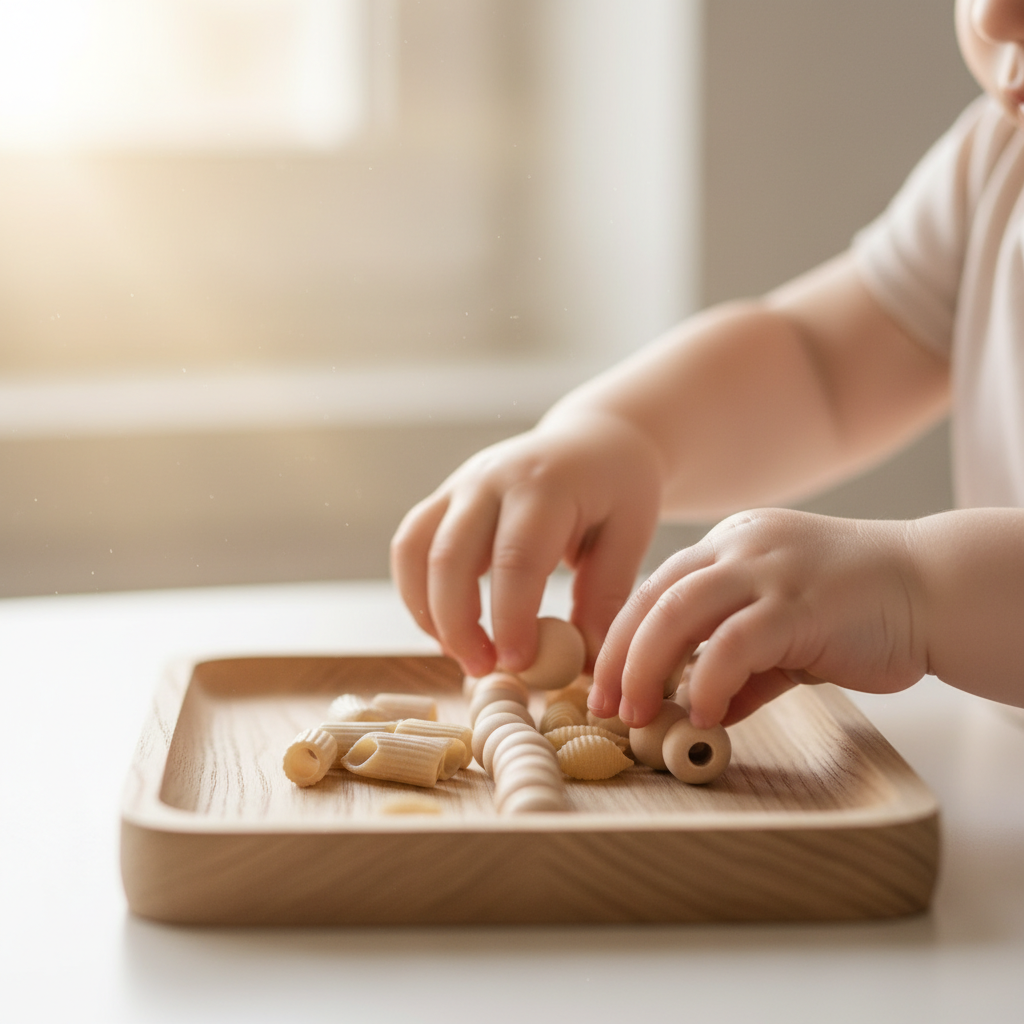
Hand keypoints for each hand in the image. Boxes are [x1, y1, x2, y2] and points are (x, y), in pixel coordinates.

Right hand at [390, 410, 662, 677]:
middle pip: (451, 556)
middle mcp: (492, 478)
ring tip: (462, 654)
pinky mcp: (443, 497)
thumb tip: (586, 662)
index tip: (519, 665)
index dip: (511, 619)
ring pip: (416, 550)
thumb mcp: (630, 535)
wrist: (595, 437)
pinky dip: (417, 593)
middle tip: (484, 670)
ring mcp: (460, 484)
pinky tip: (446, 627)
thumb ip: (606, 596)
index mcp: (545, 485)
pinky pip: (410, 546)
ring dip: (428, 612)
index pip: (516, 559)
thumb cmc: (619, 488)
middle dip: (458, 624)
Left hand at [589, 509, 927, 728]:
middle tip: (606, 708)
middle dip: (619, 658)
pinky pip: (732, 644)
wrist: (933, 588)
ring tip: (638, 715)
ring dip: (645, 669)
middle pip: (652, 599)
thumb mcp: (784, 630)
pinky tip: (705, 714)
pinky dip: (708, 682)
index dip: (621, 639)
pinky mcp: (798, 603)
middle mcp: (739, 547)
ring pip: (677, 613)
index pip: (655, 588)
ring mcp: (768, 570)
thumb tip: (703, 707)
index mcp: (730, 546)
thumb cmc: (859, 610)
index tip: (605, 685)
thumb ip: (742, 663)